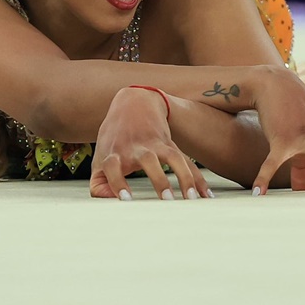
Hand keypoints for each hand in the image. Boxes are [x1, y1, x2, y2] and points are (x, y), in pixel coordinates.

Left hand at [90, 86, 211, 200]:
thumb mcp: (100, 157)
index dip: (117, 182)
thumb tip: (111, 201)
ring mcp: (155, 144)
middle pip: (148, 160)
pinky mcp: (169, 144)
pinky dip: (197, 178)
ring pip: (174, 158)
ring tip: (191, 198)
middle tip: (167, 200)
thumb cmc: (115, 137)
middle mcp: (136, 148)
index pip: (112, 167)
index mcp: (114, 153)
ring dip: (184, 177)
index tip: (126, 199)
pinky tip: (206, 195)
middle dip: (159, 180)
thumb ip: (98, 184)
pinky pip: (186, 161)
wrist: (134, 103)